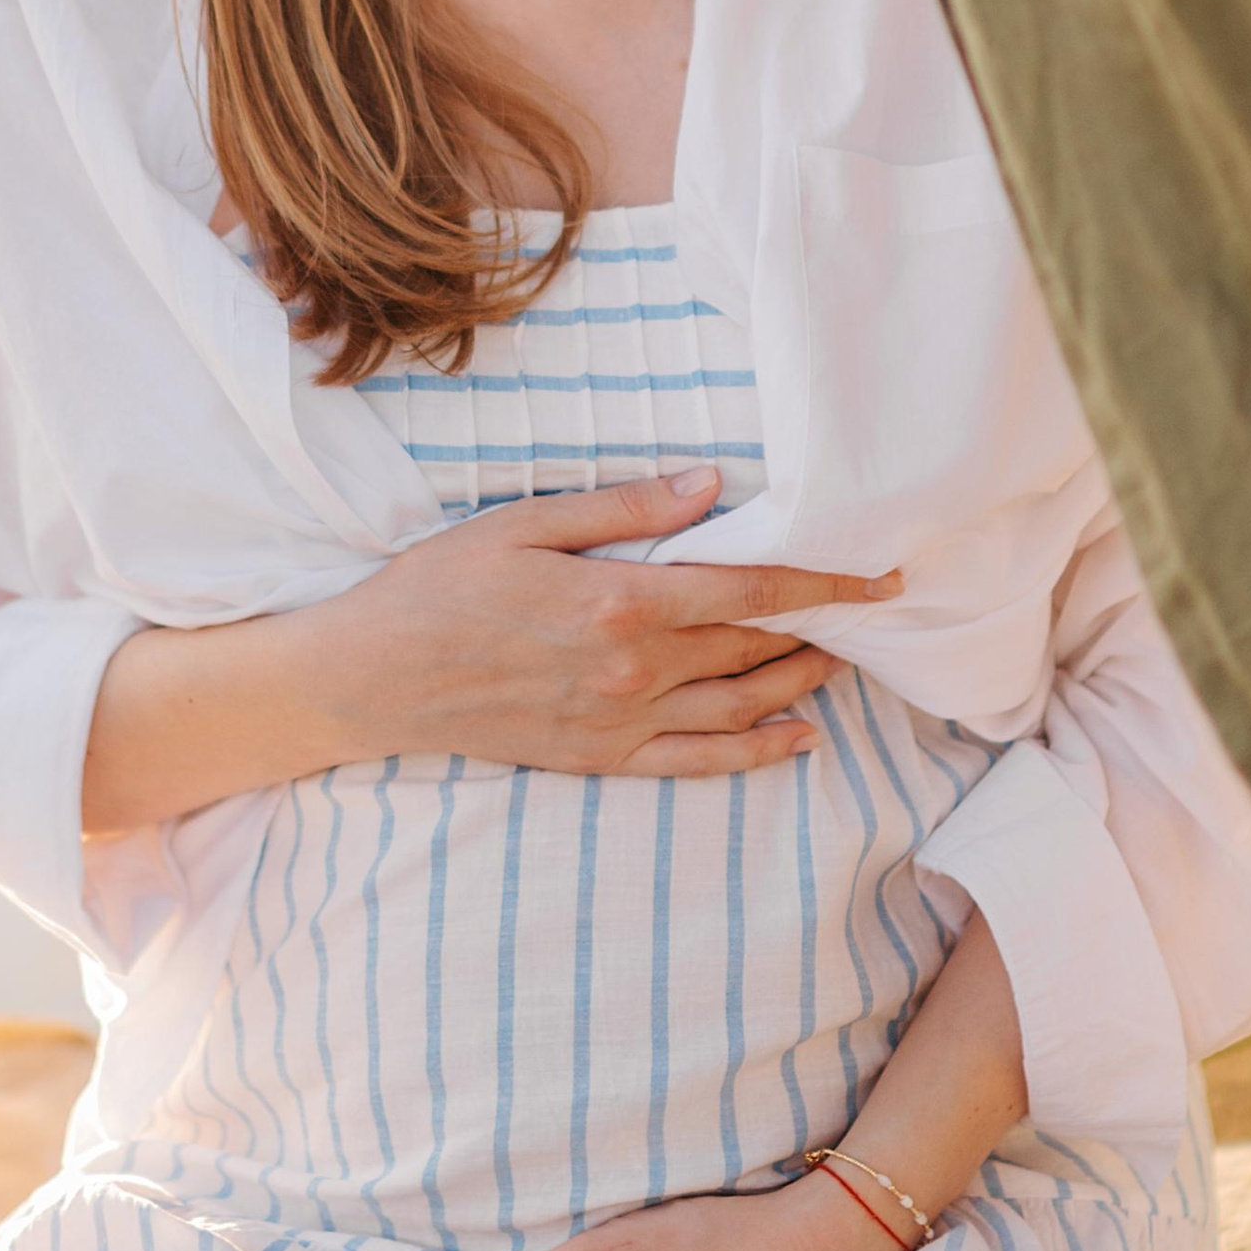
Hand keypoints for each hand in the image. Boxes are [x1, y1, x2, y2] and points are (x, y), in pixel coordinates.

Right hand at [317, 468, 901, 779]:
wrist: (372, 677)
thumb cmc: (440, 585)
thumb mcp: (525, 523)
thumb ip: (626, 509)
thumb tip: (712, 487)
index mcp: (620, 602)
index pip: (749, 592)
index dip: (822, 583)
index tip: (879, 573)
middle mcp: (632, 671)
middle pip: (753, 648)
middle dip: (822, 628)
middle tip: (874, 607)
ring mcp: (618, 724)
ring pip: (738, 706)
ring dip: (801, 683)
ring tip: (845, 659)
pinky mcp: (599, 760)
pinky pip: (696, 762)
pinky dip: (754, 753)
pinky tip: (796, 739)